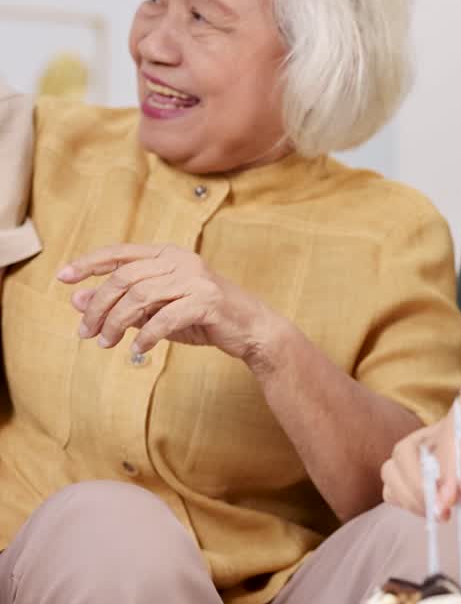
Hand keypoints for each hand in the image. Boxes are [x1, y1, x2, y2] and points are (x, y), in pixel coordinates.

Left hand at [58, 244, 283, 364]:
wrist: (254, 330)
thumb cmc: (205, 318)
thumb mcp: (160, 310)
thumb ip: (124, 304)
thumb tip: (77, 301)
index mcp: (169, 255)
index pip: (120, 253)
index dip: (89, 263)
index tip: (63, 277)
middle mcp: (181, 261)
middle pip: (124, 279)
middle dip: (98, 306)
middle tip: (85, 332)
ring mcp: (196, 280)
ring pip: (140, 297)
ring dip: (116, 323)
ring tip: (106, 343)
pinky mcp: (207, 301)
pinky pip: (165, 318)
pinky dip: (146, 336)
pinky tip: (138, 350)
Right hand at [381, 384, 460, 518]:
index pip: (446, 434)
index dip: (443, 468)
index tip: (449, 500)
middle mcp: (452, 419)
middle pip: (411, 448)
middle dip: (419, 484)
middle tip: (440, 513)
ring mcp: (441, 444)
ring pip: (399, 464)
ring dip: (410, 493)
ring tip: (438, 516)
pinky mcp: (438, 469)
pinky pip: (403, 481)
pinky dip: (409, 499)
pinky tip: (435, 513)